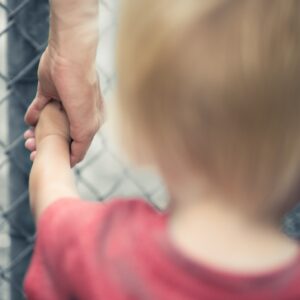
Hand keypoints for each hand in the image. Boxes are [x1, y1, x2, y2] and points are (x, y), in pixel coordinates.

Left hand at [25, 47, 102, 165]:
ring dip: (38, 133)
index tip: (51, 164)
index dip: (66, 156)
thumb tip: (75, 156)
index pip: (79, 145)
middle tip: (33, 151)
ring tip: (27, 139)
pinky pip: (39, 108)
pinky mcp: (49, 92)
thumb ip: (82, 141)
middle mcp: (79, 113)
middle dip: (48, 145)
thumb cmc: (82, 90)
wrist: (70, 57)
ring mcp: (64, 103)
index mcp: (92, 121)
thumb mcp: (87, 123)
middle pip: (62, 135)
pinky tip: (29, 121)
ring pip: (49, 124)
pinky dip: (33, 115)